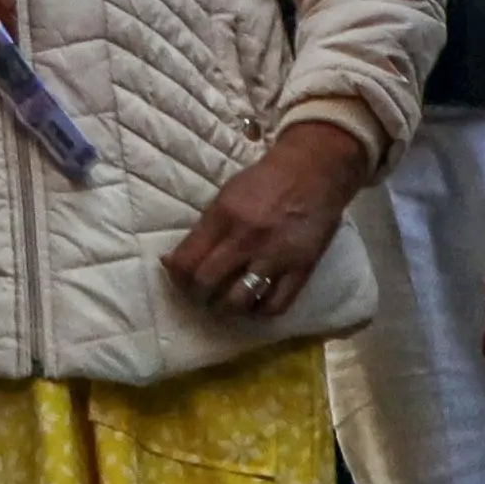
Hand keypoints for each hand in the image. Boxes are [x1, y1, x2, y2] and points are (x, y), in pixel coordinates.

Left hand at [164, 115, 374, 318]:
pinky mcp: (301, 269)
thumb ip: (202, 230)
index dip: (177, 277)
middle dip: (198, 295)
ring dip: (226, 308)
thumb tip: (171, 262)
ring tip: (226, 304)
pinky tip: (254, 304)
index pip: (187, 260)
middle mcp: (246, 238)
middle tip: (202, 295)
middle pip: (207, 283)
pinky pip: (275, 305)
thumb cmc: (264, 182)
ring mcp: (275, 256)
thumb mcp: (225, 196)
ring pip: (239, 300)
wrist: (314, 172)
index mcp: (223, 216)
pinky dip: (260, 311)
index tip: (180, 280)